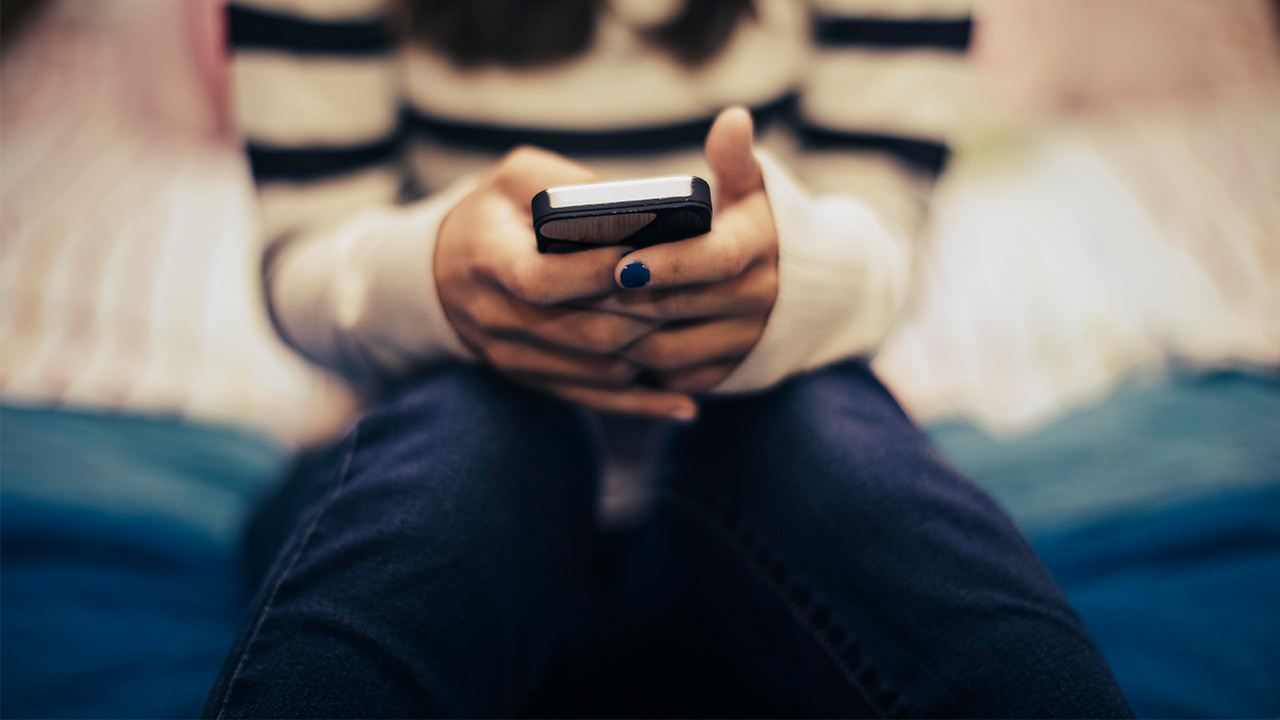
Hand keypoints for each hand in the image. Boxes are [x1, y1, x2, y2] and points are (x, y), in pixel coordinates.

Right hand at [435, 146, 698, 418]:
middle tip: (693, 295)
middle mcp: (498, 318)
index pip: (542, 280)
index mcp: (489, 262)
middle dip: (643, 314)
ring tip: (695, 333)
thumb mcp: (514, 178)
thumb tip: (632, 209)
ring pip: (596, 370)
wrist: (441, 273)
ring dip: (649, 354)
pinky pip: (592, 400)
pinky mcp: (534, 380)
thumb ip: (565, 184)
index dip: (596, 273)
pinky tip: (682, 404)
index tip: (644, 256)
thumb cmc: (492, 216)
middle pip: (583, 331)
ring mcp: (515, 357)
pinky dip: (640, 404)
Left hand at [579, 107, 777, 391]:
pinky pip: (673, 377)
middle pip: (677, 308)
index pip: (712, 259)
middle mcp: (758, 300)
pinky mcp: (726, 374)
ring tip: (580, 313)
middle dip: (623, 300)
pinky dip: (637, 365)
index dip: (667, 263)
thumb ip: (736, 157)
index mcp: (759, 249)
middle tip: (572, 289)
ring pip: (667, 351)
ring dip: (620, 335)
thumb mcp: (753, 188)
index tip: (623, 261)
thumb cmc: (756, 226)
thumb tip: (733, 119)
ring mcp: (742, 342)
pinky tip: (605, 341)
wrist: (803, 289)